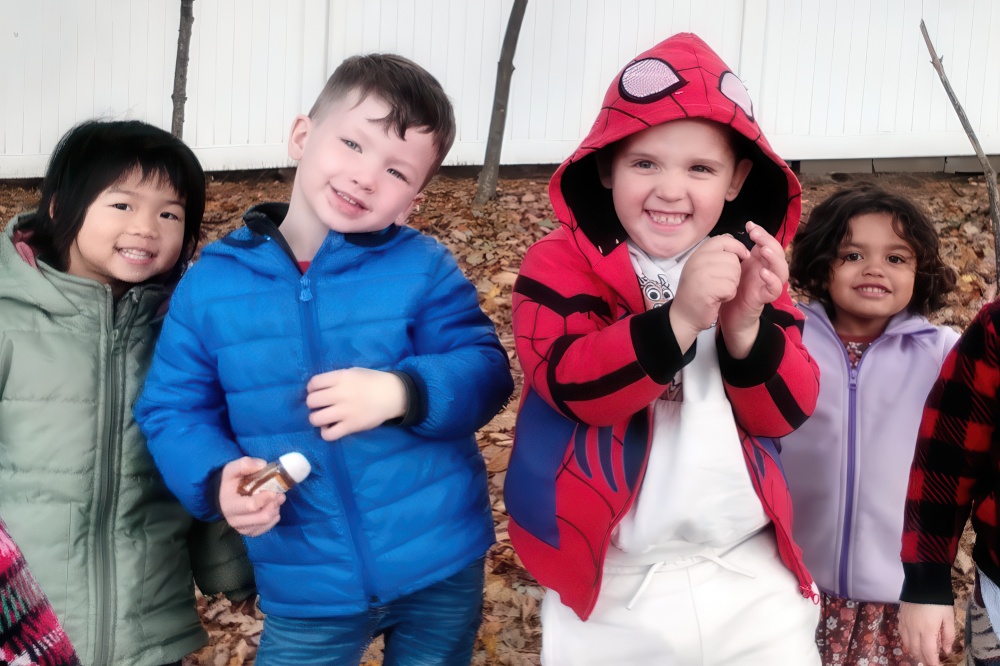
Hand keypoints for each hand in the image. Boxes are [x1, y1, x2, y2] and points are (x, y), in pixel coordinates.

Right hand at [218, 457, 285, 536]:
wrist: (223, 496)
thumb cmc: (230, 482)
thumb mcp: (232, 469)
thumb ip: (244, 464)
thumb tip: (262, 465)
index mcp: (229, 505)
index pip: (251, 506)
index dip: (265, 499)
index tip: (274, 491)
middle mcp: (234, 520)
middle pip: (261, 517)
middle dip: (274, 505)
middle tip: (280, 495)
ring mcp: (242, 528)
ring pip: (265, 523)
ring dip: (275, 511)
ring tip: (277, 500)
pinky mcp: (249, 531)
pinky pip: (265, 529)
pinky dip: (273, 519)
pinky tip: (273, 509)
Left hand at [306, 368, 407, 440]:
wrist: (393, 395)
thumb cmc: (372, 382)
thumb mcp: (353, 372)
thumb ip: (336, 379)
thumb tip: (318, 388)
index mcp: (341, 378)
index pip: (314, 383)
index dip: (312, 388)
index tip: (317, 392)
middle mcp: (341, 394)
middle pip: (312, 401)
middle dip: (313, 404)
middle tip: (321, 405)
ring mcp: (345, 411)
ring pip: (316, 418)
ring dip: (316, 418)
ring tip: (324, 418)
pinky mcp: (351, 426)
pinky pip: (329, 434)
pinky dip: (326, 432)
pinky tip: (331, 428)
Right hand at [669, 235, 748, 351]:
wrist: (684, 315)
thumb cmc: (697, 292)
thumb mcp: (702, 268)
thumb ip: (716, 256)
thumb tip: (738, 248)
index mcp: (698, 253)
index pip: (724, 240)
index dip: (738, 247)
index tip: (743, 257)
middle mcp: (698, 261)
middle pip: (733, 259)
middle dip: (734, 273)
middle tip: (722, 283)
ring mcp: (701, 274)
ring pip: (734, 273)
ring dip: (731, 285)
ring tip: (718, 291)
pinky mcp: (706, 289)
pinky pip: (730, 287)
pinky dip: (728, 295)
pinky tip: (717, 298)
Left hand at [718, 222, 788, 357]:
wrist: (729, 316)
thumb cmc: (731, 290)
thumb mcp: (732, 267)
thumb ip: (735, 253)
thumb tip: (733, 235)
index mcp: (759, 262)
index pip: (767, 243)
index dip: (762, 233)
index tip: (750, 225)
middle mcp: (766, 270)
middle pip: (777, 252)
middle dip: (768, 240)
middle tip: (755, 234)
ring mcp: (768, 284)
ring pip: (782, 269)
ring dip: (774, 258)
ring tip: (764, 251)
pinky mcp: (765, 297)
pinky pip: (775, 288)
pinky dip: (772, 280)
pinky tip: (763, 273)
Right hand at [898, 601, 954, 665]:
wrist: (923, 583)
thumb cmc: (939, 601)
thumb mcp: (949, 618)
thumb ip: (948, 636)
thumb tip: (946, 651)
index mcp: (927, 631)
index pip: (928, 653)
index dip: (933, 663)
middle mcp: (913, 630)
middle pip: (916, 651)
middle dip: (924, 660)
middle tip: (931, 662)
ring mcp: (905, 624)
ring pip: (907, 644)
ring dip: (915, 652)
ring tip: (922, 655)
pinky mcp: (900, 618)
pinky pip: (902, 635)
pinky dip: (907, 642)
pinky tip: (913, 642)